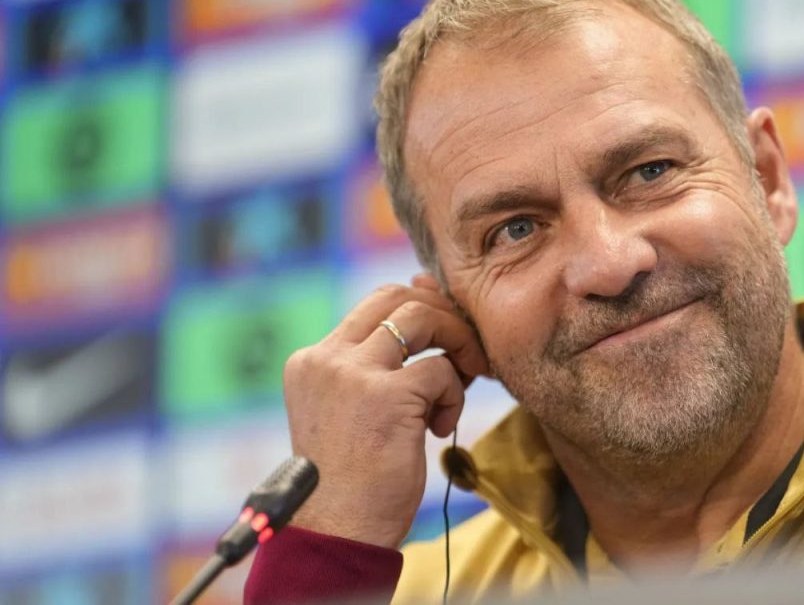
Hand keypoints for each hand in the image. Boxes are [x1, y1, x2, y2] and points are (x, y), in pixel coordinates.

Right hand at [282, 273, 487, 548]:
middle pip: (398, 296)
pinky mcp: (384, 396)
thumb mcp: (356, 408)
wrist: (337, 532)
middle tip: (466, 353)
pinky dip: (455, 395)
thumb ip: (381, 362)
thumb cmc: (352, 477)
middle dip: (444, 316)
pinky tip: (440, 428)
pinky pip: (441, 370)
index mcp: (313, 360)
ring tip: (463, 380)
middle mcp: (326, 359)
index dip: (422, 308)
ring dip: (456, 343)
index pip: (375, 304)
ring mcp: (352, 374)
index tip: (447, 338)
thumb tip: (424, 302)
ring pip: (422, 318)